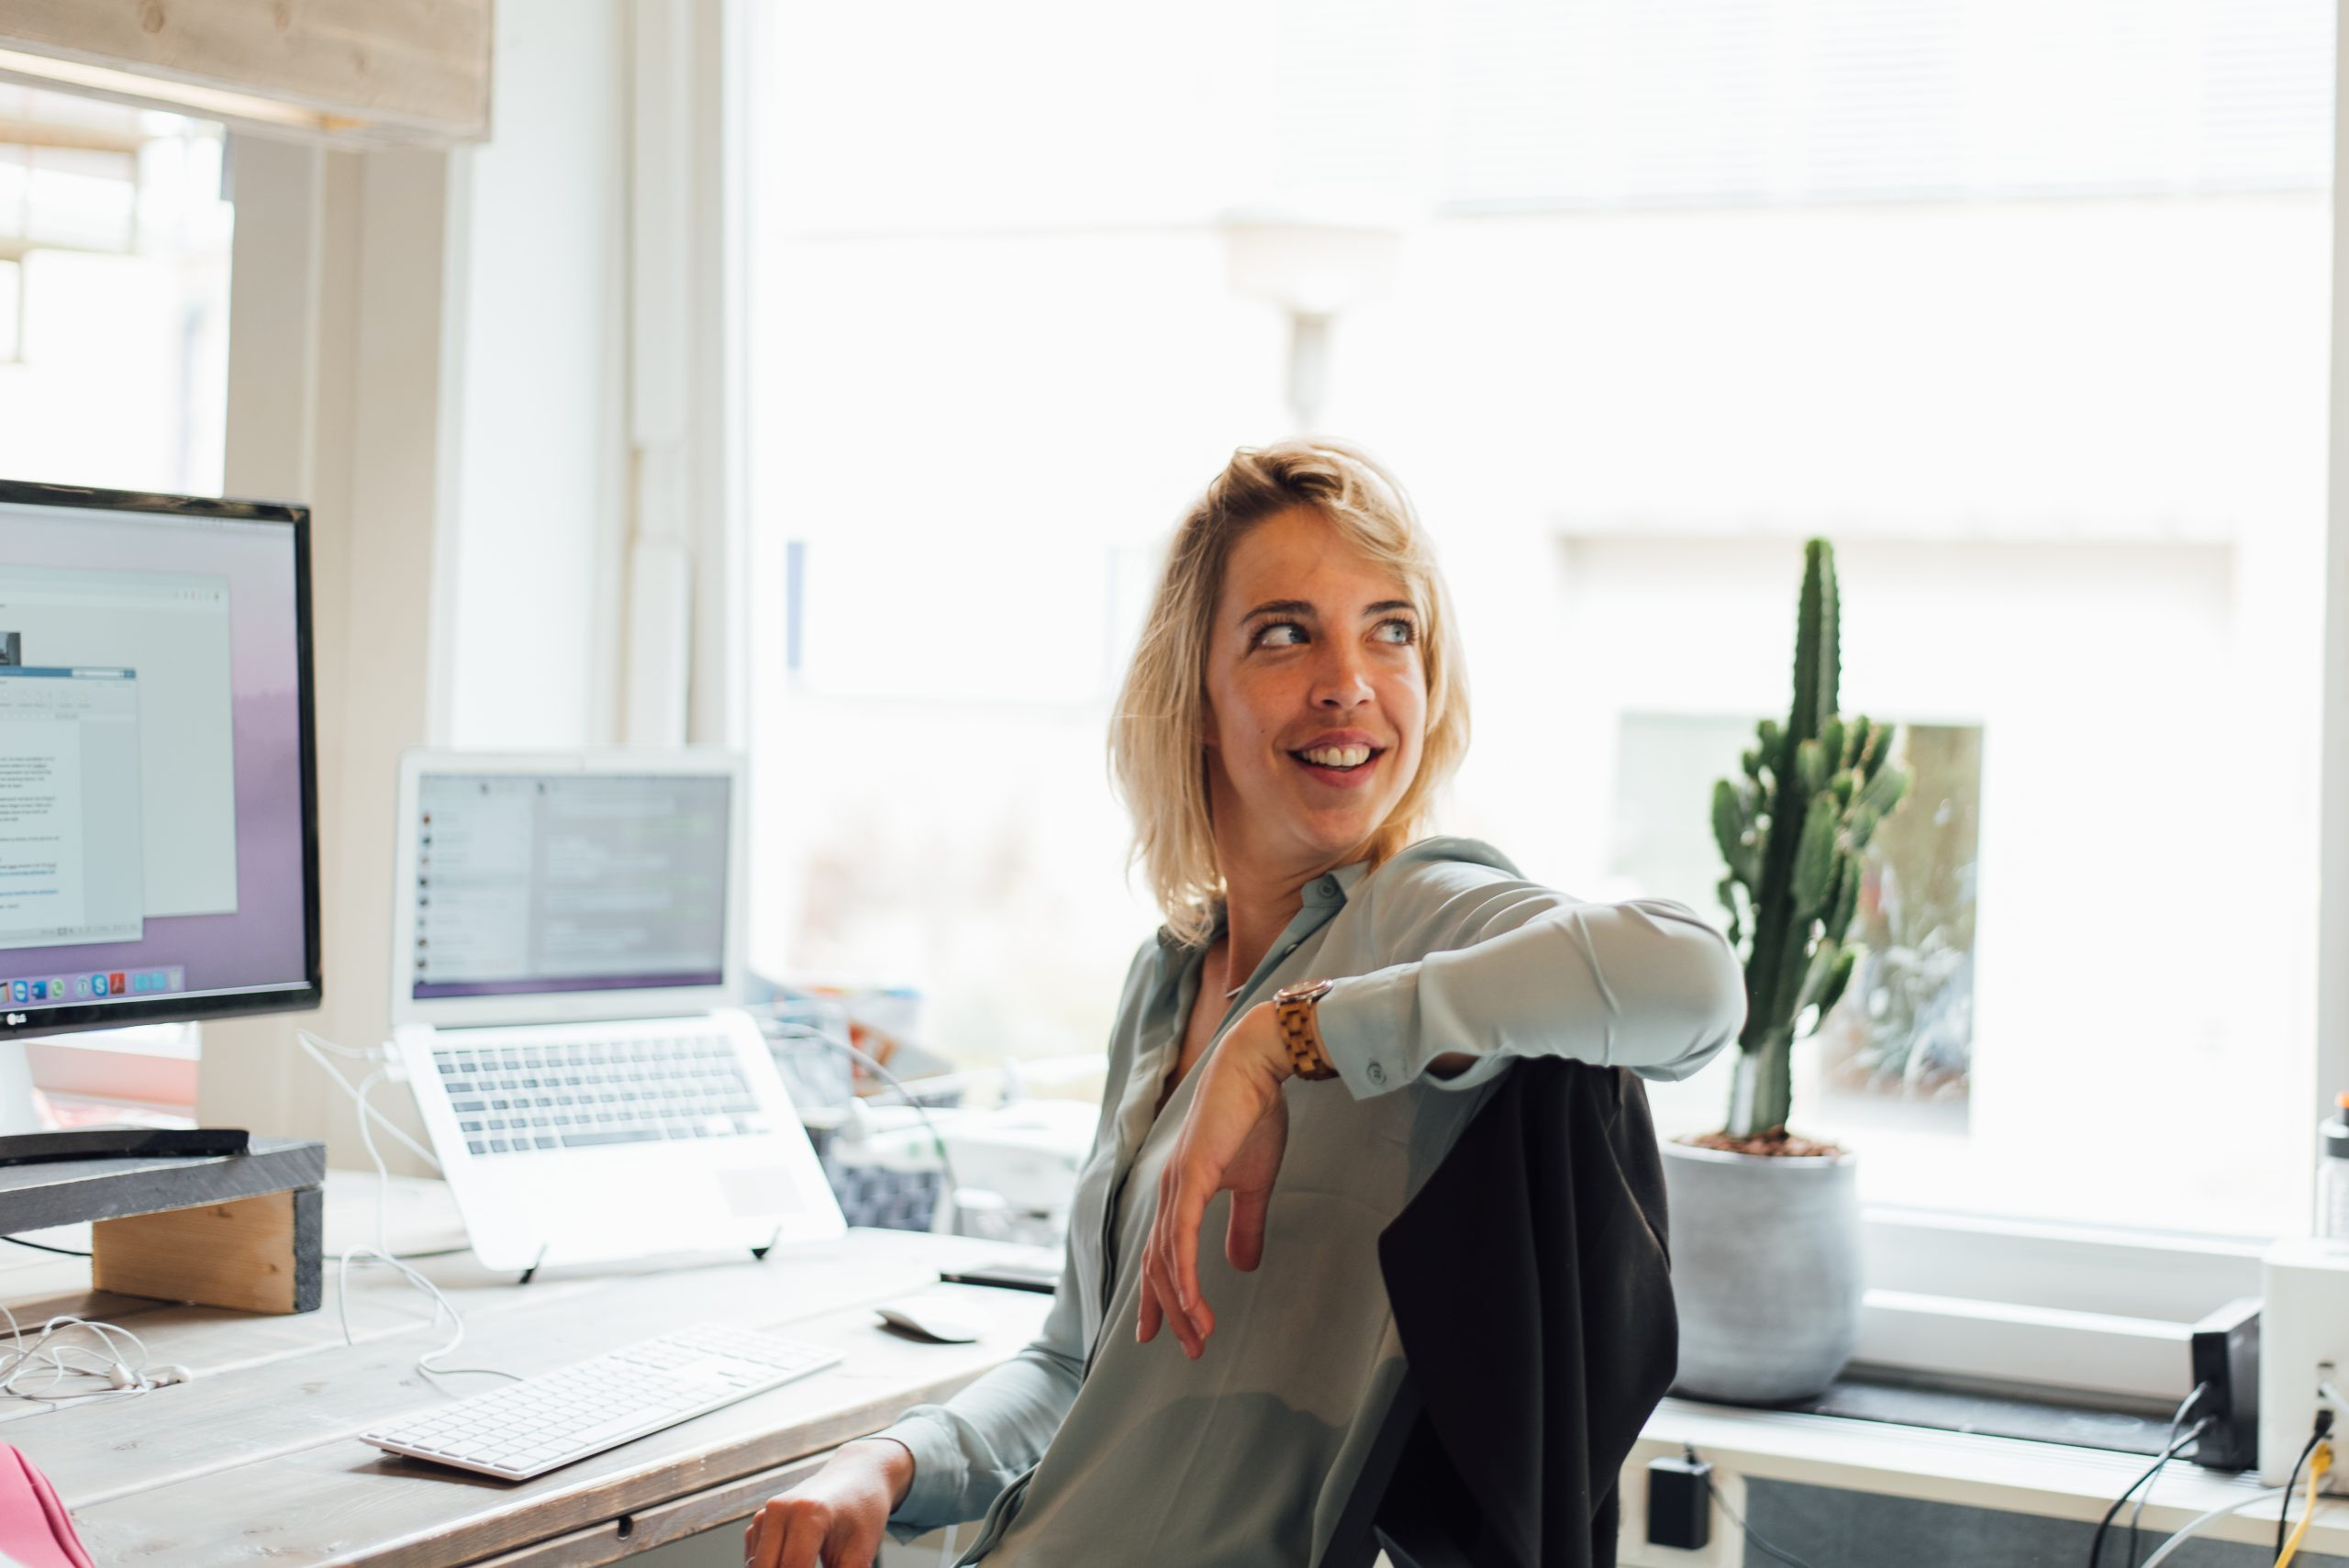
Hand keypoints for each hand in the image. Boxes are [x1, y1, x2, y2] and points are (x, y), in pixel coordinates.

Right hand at [744, 1437, 910, 1567]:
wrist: (858, 1475)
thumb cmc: (862, 1510)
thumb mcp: (861, 1551)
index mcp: (809, 1514)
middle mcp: (781, 1510)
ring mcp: (767, 1512)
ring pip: (757, 1565)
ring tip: (809, 1564)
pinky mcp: (761, 1518)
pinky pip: (754, 1556)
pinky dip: (769, 1566)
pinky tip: (791, 1564)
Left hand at [1137, 1001, 1292, 1358]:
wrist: (1256, 1067)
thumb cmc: (1253, 1116)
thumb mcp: (1253, 1183)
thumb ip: (1245, 1224)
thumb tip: (1243, 1265)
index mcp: (1181, 1194)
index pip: (1163, 1255)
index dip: (1163, 1296)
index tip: (1168, 1333)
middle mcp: (1169, 1193)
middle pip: (1158, 1267)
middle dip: (1171, 1312)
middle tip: (1189, 1349)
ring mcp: (1176, 1185)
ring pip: (1168, 1259)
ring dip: (1181, 1303)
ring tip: (1198, 1337)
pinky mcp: (1190, 1176)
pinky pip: (1181, 1236)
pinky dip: (1184, 1273)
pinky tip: (1190, 1303)